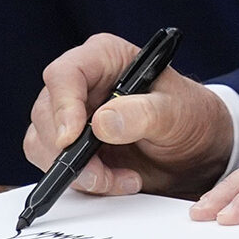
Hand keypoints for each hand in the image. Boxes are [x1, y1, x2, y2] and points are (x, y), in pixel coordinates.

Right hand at [24, 32, 234, 198]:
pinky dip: (82, 181)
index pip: (66, 74)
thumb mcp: (177, 112)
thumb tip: (102, 123)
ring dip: (78, 171)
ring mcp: (72, 114)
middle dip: (70, 152)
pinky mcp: (70, 145)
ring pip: (42, 142)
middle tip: (103, 174)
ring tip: (123, 179)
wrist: (196, 150)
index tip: (71, 138)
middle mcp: (82, 83)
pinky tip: (116, 181)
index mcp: (105, 57)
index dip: (63, 106)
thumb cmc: (190, 116)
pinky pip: (54, 165)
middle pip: (46, 113)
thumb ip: (145, 114)